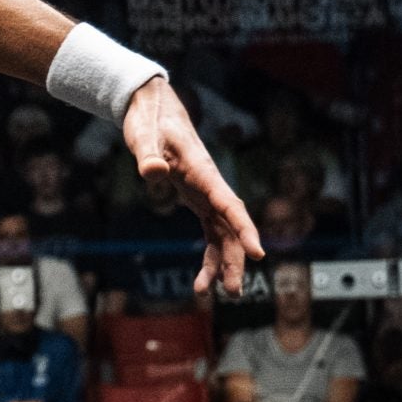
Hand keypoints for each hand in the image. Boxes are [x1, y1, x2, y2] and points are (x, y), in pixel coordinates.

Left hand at [123, 78, 261, 294]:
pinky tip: (202, 281)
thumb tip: (152, 172)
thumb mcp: (143, 136)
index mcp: (203, 171)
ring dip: (223, 263)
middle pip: (231, 226)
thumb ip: (148, 155)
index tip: (258, 254)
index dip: (245, 230)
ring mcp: (206, 193)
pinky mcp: (197, 198)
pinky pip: (211, 232)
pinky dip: (209, 256)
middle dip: (235, 258)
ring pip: (224, 234)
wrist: (152, 108)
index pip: (230, 204)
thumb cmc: (150, 120)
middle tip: (234, 291)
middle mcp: (210, 185)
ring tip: (216, 294)